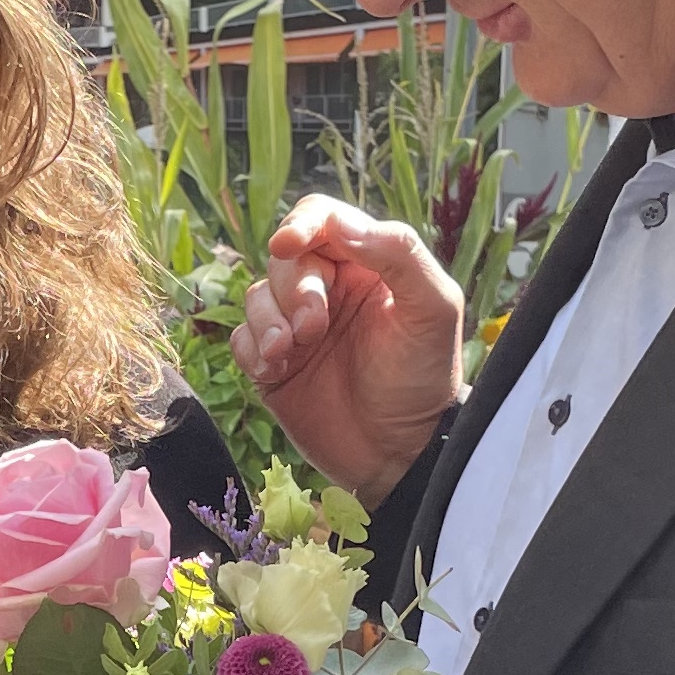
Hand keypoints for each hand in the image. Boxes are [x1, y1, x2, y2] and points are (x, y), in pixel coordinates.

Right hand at [233, 197, 466, 506]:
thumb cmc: (425, 378)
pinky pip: (241, 340)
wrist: (402, 453)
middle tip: (313, 330)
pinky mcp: (273, 366)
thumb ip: (400, 255)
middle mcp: (329, 290)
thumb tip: (342, 225)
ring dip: (267, 322)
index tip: (289, 245)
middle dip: (293, 289)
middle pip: (285, 259)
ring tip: (288, 354)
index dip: (301, 225)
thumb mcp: (434, 309)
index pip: (324, 220)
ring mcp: (297, 329)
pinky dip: (251, 350)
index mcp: (368, 265)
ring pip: (256, 296)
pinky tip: (274, 372)